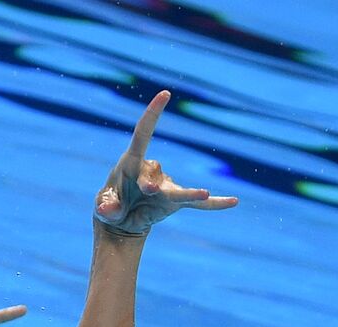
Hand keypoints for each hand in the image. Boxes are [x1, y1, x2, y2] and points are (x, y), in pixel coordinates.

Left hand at [94, 90, 237, 235]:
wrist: (123, 221)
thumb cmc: (111, 207)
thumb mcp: (104, 208)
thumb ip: (106, 207)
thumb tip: (105, 210)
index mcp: (131, 163)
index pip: (143, 133)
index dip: (153, 114)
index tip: (165, 94)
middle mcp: (151, 171)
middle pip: (154, 171)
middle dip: (150, 182)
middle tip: (148, 190)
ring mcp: (166, 186)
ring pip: (174, 190)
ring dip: (184, 195)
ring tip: (204, 193)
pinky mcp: (175, 202)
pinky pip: (198, 204)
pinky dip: (215, 203)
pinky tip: (233, 202)